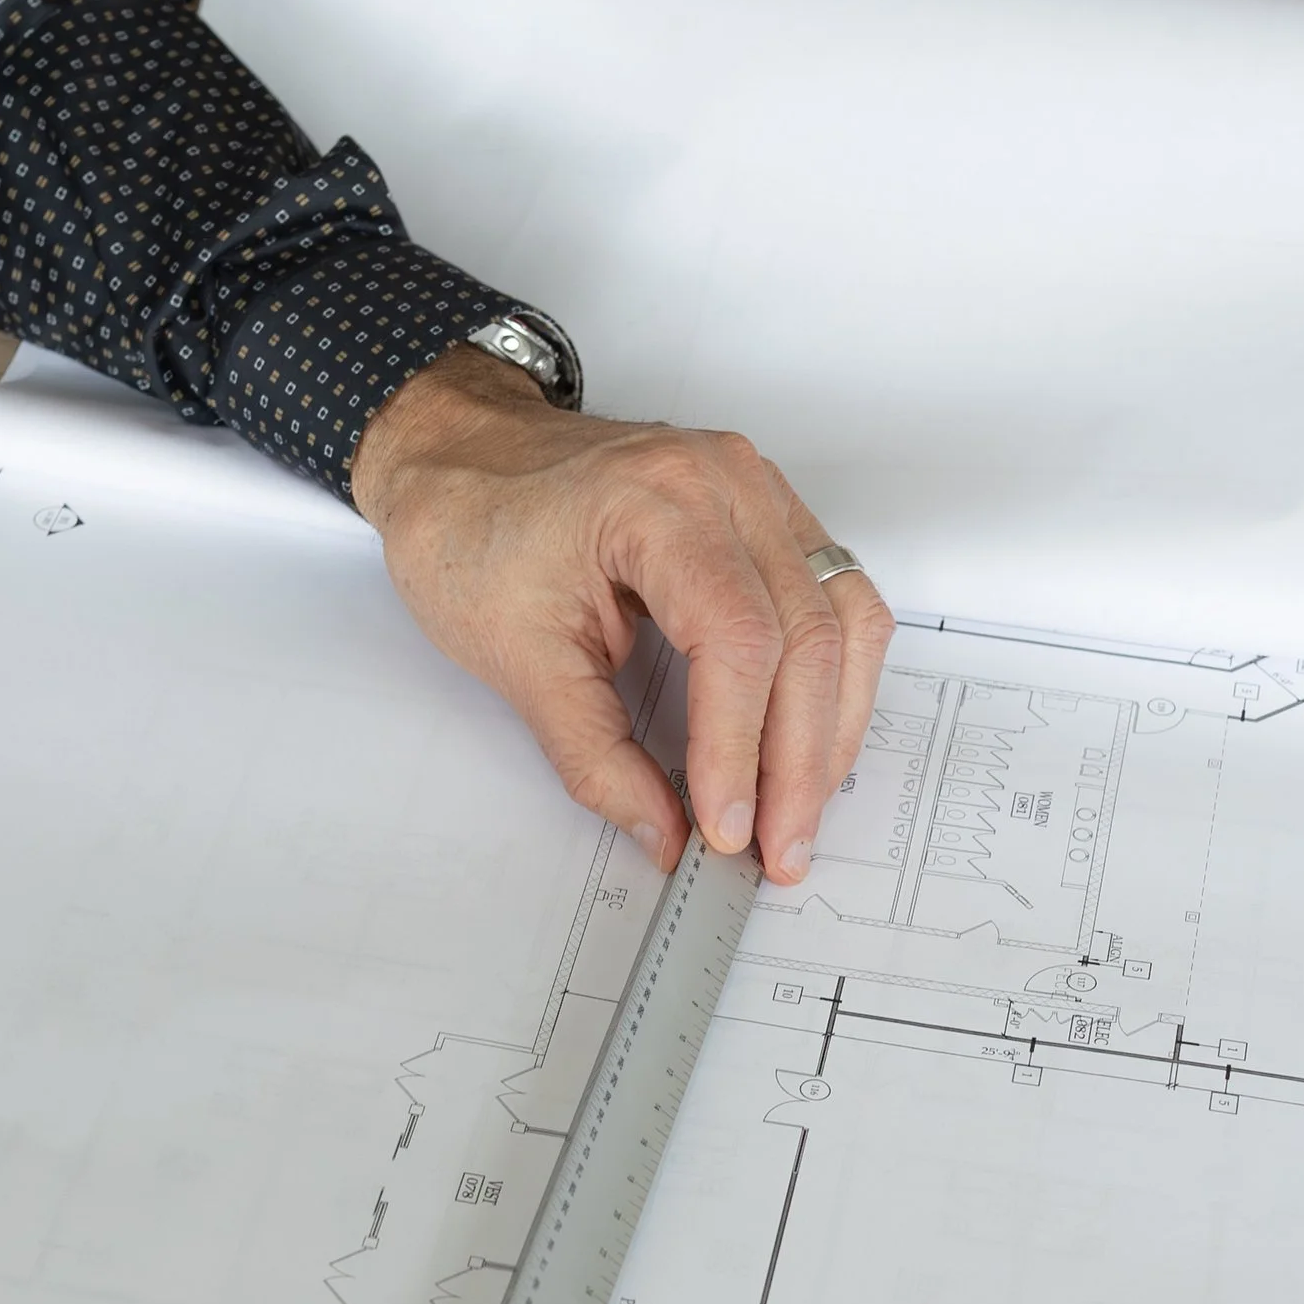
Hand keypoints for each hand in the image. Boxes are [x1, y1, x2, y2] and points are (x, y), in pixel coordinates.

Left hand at [348, 350, 892, 883]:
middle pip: (809, 634)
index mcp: (657, 502)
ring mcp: (756, 488)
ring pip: (845, 616)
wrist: (458, 455)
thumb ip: (592, 754)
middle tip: (778, 848)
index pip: (738, 639)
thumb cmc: (470, 529)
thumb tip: (661, 830)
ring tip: (799, 810)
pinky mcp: (765, 510)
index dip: (739, 747)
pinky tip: (810, 737)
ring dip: (832, 726)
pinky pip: (835, 593)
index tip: (725, 827)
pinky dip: (833, 676)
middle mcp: (726, 481)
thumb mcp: (514, 656)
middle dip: (799, 759)